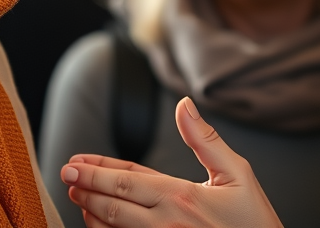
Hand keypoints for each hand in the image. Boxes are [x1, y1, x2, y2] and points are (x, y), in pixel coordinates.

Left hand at [61, 96, 283, 227]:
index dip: (98, 170)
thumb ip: (206, 139)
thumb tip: (184, 104)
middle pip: (114, 204)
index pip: (129, 181)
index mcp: (182, 198)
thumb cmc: (253, 221)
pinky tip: (97, 223)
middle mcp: (167, 224)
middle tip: (66, 173)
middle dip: (86, 186)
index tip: (75, 162)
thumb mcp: (238, 173)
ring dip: (91, 212)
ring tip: (76, 195)